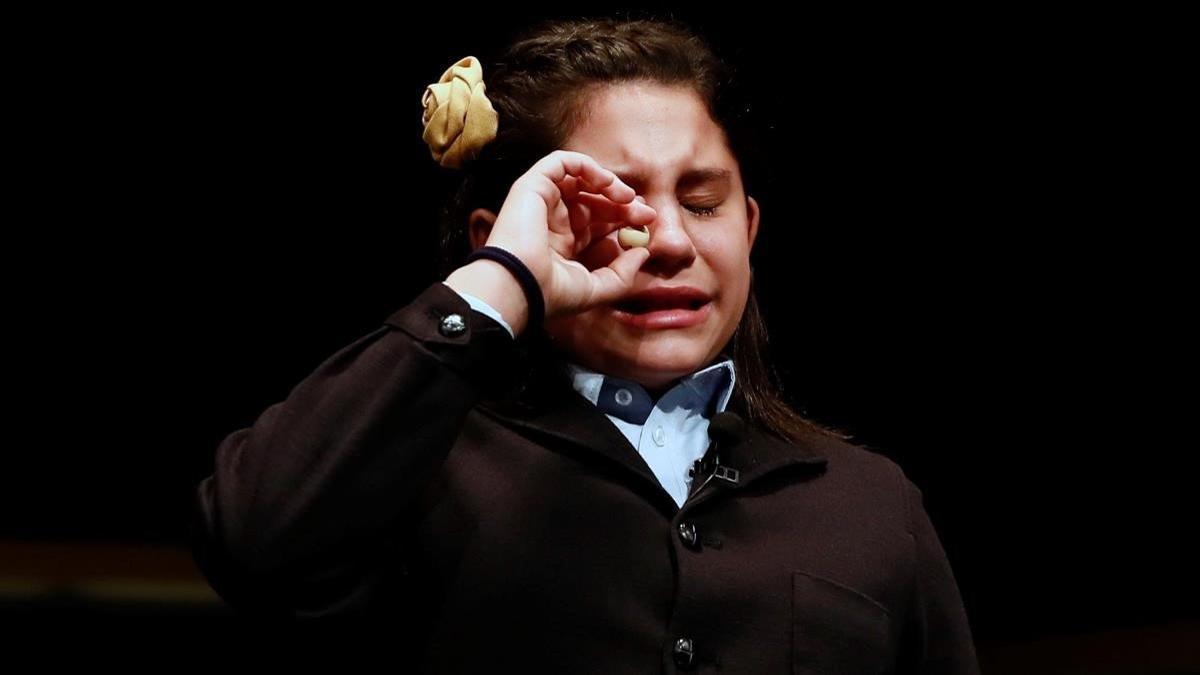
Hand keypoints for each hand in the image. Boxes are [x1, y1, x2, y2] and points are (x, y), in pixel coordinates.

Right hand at [481, 150, 656, 320]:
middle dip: (623, 204)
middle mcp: (552, 220)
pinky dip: (586, 166)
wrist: (521, 285)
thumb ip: (623, 273)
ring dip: (608, 183)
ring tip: (628, 197)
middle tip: (646, 212)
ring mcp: (542, 201)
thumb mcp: (597, 288)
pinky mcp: (533, 186)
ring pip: (580, 179)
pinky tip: (606, 183)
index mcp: (562, 243)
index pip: (598, 222)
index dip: (623, 218)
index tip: (648, 223)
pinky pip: (561, 162)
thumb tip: (644, 252)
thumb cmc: (553, 293)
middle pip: (594, 200)